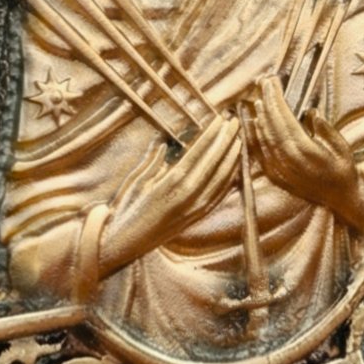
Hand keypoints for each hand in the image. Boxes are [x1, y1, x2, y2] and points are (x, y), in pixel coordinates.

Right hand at [97, 112, 243, 274]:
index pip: (199, 154)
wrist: (126, 245)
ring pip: (222, 179)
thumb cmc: (127, 210)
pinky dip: (229, 178)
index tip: (221, 119)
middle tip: (235, 122)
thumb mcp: (137, 181)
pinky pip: (219, 195)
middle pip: (214, 164)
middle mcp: (188, 197)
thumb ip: (153, 161)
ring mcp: (196, 209)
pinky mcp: (197, 218)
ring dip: (232, 158)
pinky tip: (233, 167)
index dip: (212, 135)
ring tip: (237, 139)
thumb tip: (165, 142)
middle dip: (226, 141)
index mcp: (172, 184)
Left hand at [248, 76, 363, 229]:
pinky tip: (254, 122)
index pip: (286, 122)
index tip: (273, 83)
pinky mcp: (277, 176)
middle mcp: (290, 162)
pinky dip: (256, 136)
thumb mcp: (342, 148)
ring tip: (260, 98)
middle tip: (265, 82)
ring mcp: (281, 171)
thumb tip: (312, 113)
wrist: (341, 199)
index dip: (277, 102)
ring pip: (265, 139)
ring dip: (260, 117)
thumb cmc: (343, 169)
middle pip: (272, 127)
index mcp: (307, 153)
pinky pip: (261, 153)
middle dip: (268, 103)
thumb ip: (327, 131)